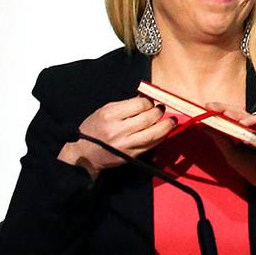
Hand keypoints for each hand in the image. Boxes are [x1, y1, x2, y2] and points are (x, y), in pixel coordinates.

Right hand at [57, 96, 175, 177]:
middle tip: (162, 109)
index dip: (149, 102)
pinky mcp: (131, 155)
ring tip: (172, 121)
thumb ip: (125, 105)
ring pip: (154, 133)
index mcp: (110, 115)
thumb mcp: (104, 111)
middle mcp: (118, 130)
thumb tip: (146, 99)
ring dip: (167, 125)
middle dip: (159, 112)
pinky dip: (161, 137)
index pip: (140, 104)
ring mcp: (125, 144)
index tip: (151, 102)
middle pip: (149, 118)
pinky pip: (151, 145)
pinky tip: (165, 132)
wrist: (83, 154)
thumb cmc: (94, 129)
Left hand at [208, 103, 255, 213]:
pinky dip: (251, 121)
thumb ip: (220, 140)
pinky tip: (241, 122)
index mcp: (242, 133)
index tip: (205, 109)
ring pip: (247, 115)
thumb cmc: (252, 169)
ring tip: (221, 113)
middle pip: (236, 114)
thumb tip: (206, 127)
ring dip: (233, 113)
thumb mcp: (231, 154)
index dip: (218, 114)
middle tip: (210, 106)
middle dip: (222, 109)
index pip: (229, 120)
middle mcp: (254, 128)